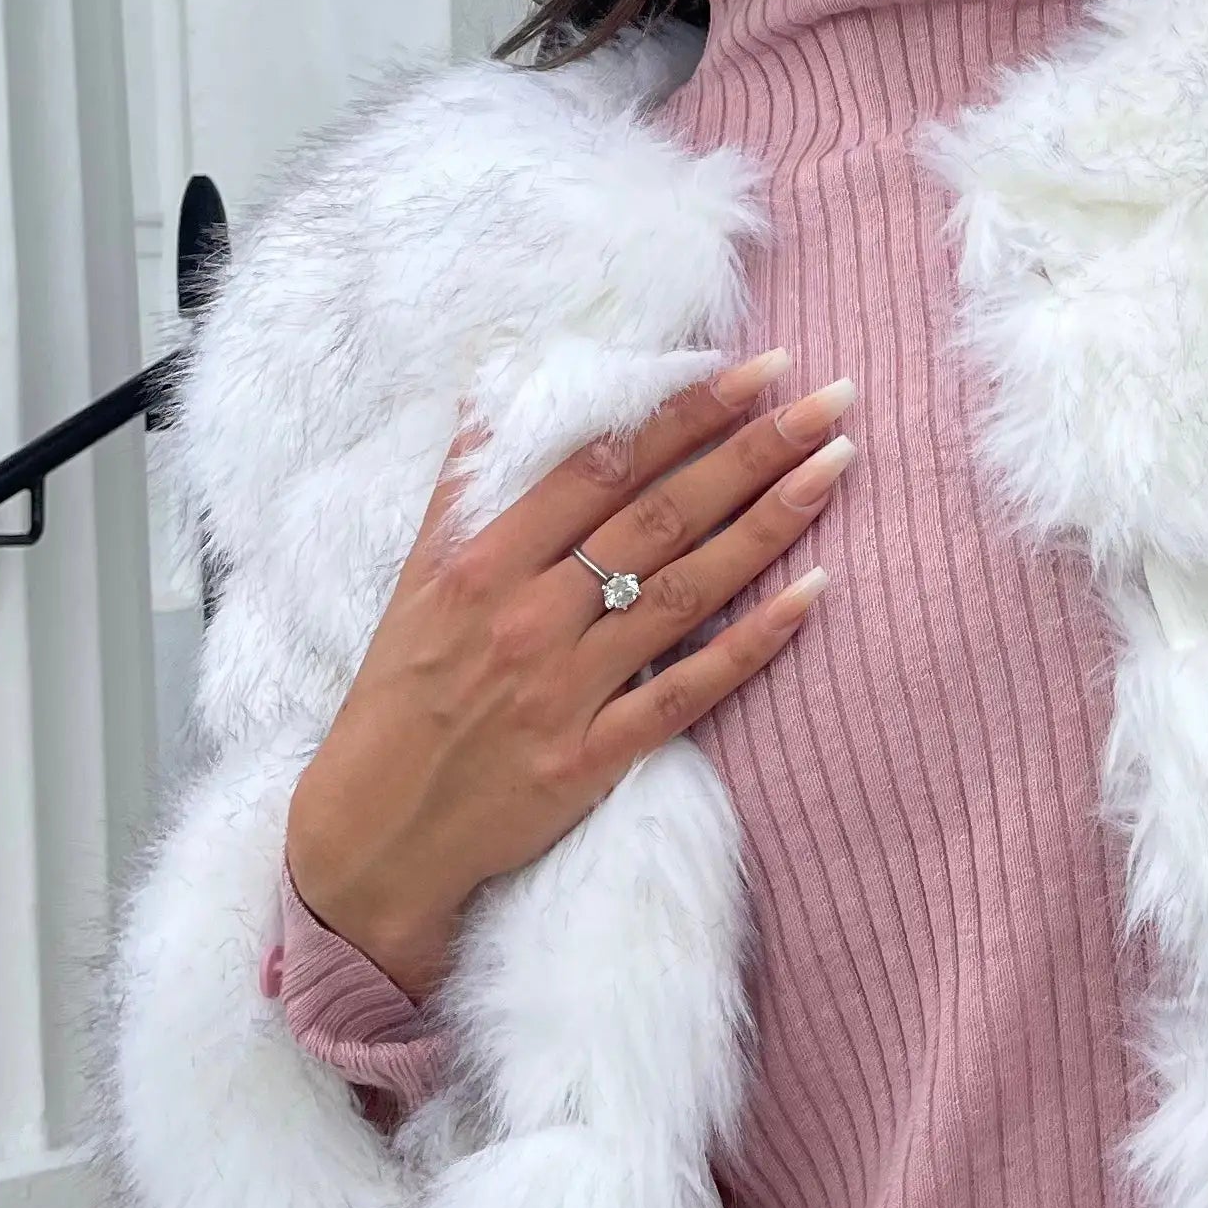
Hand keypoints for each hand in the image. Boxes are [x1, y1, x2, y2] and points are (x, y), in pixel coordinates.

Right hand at [283, 350, 850, 998]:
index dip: (684, 412)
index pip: (603, 466)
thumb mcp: (414, 582)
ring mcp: (564, 687)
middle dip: (752, 449)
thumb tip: (495, 391)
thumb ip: (464, 487)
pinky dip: (753, 641)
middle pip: (660, 515)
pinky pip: (690, 689)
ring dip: (770, 522)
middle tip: (830, 399)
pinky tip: (814, 593)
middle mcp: (526, 615)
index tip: (755, 368)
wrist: (370, 838)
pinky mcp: (592, 757)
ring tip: (836, 465)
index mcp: (480, 562)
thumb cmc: (398, 699)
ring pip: (685, 587)